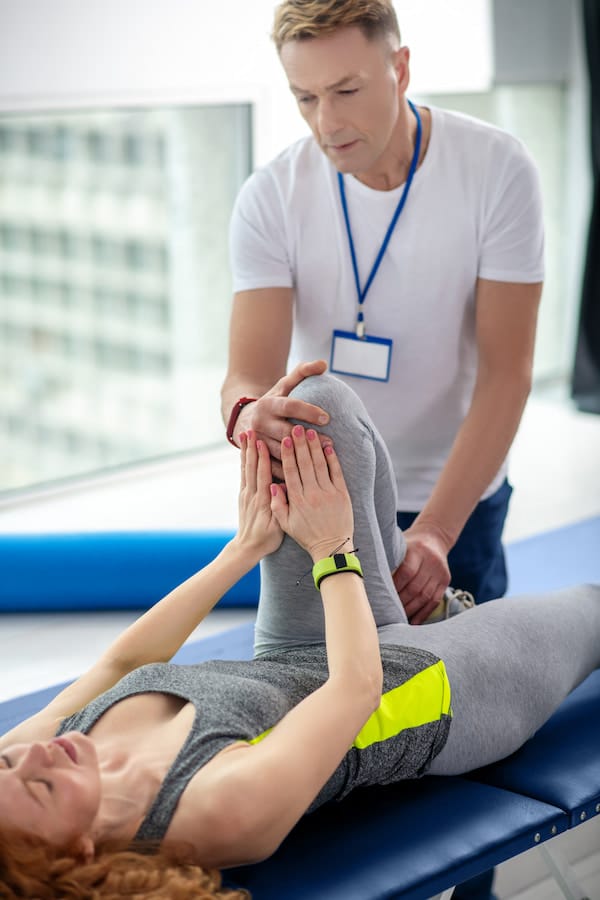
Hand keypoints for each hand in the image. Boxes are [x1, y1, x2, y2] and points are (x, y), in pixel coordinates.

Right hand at [234, 360, 332, 478]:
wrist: (245, 420)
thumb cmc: (274, 400)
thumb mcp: (284, 385)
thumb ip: (303, 372)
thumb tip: (323, 363)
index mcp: (268, 405)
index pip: (290, 406)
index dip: (308, 411)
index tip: (327, 417)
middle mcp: (260, 423)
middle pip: (286, 433)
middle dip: (308, 439)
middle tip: (330, 443)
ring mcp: (257, 442)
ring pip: (280, 452)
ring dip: (301, 457)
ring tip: (322, 460)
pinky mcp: (257, 457)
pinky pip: (273, 467)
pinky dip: (289, 472)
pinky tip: (307, 475)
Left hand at [235, 430, 283, 557]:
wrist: (247, 547)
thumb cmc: (267, 539)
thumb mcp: (278, 527)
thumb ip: (279, 507)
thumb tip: (280, 488)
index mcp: (263, 500)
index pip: (262, 475)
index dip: (261, 458)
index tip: (262, 442)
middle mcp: (252, 494)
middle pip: (251, 467)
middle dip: (251, 448)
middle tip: (251, 429)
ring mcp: (246, 493)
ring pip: (245, 467)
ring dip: (245, 450)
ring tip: (245, 433)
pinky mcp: (243, 495)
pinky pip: (243, 474)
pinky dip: (243, 460)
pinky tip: (244, 449)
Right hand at [270, 425, 352, 560]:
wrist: (332, 547)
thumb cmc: (307, 536)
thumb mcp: (286, 524)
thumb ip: (277, 504)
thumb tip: (272, 485)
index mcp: (297, 500)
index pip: (291, 472)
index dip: (288, 454)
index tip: (285, 440)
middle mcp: (312, 494)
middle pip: (305, 464)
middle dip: (300, 444)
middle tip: (296, 428)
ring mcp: (328, 493)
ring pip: (320, 465)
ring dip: (315, 447)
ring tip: (310, 432)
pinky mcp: (341, 494)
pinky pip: (336, 473)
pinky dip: (332, 459)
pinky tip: (328, 446)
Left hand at [392, 525, 450, 623]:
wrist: (434, 537)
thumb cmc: (409, 543)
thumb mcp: (400, 544)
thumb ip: (389, 559)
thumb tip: (371, 579)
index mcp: (418, 550)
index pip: (407, 572)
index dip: (395, 587)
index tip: (383, 598)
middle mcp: (431, 561)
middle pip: (416, 588)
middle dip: (401, 603)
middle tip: (388, 613)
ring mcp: (440, 572)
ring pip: (425, 597)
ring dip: (411, 611)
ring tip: (398, 620)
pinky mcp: (446, 580)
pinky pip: (434, 601)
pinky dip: (423, 613)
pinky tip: (413, 622)